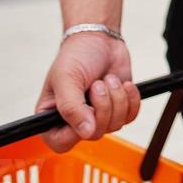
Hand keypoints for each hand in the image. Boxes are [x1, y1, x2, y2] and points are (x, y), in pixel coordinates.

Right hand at [35, 32, 140, 151]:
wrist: (100, 39)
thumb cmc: (76, 55)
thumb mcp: (66, 78)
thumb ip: (71, 107)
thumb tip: (86, 132)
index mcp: (52, 116)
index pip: (62, 142)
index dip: (77, 130)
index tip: (86, 109)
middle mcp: (75, 120)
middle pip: (94, 133)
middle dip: (102, 105)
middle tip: (98, 84)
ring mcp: (98, 115)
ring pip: (115, 125)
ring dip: (116, 98)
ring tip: (108, 79)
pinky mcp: (118, 108)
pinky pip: (130, 116)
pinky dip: (131, 99)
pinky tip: (124, 84)